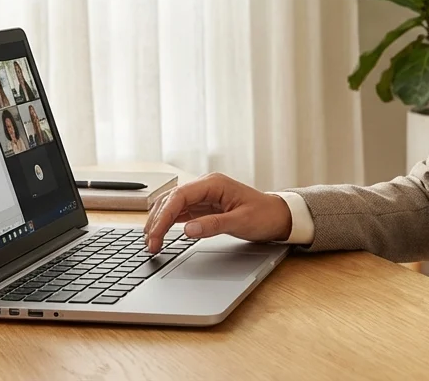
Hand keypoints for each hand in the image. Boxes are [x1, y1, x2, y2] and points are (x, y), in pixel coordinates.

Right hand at [142, 172, 291, 252]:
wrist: (278, 216)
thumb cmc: (264, 215)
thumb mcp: (241, 222)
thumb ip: (214, 225)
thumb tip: (187, 230)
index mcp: (214, 183)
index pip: (179, 196)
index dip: (163, 216)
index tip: (155, 236)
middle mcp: (205, 186)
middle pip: (171, 199)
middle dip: (157, 221)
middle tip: (150, 245)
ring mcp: (203, 195)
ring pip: (171, 205)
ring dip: (159, 221)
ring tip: (151, 242)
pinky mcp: (203, 206)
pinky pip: (180, 211)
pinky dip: (168, 222)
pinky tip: (161, 234)